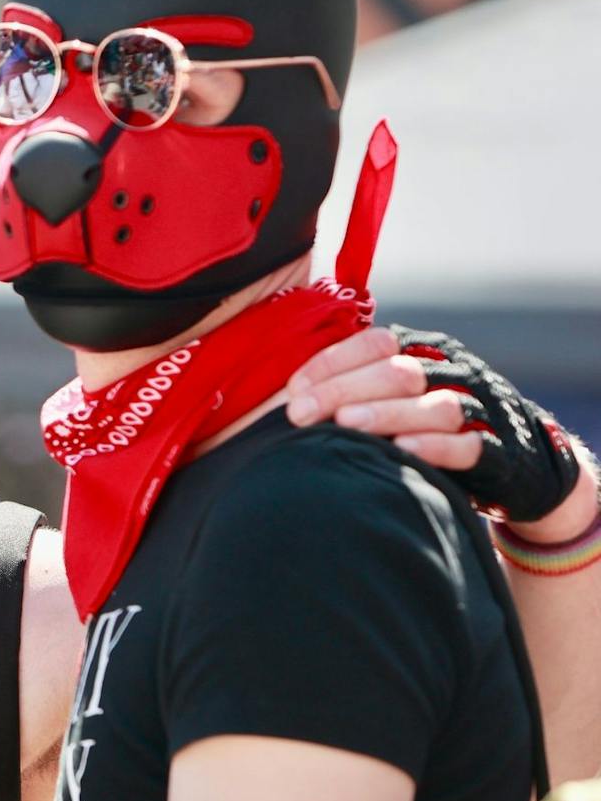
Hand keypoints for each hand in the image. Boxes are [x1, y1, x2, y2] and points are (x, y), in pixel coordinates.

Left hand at [285, 326, 584, 522]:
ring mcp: (478, 407)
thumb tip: (287, 399)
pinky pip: (468, 444)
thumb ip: (353, 389)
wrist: (513, 457)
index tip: (293, 391)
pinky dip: (434, 447)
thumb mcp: (393, 397)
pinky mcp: (496, 448)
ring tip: (346, 426)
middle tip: (300, 414)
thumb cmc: (424, 424)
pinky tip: (400, 451)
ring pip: (435, 403)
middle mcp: (450, 372)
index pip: (375, 343)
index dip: (332, 363)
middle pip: (398, 371)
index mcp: (422, 351)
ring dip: (387, 414)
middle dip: (343, 390)